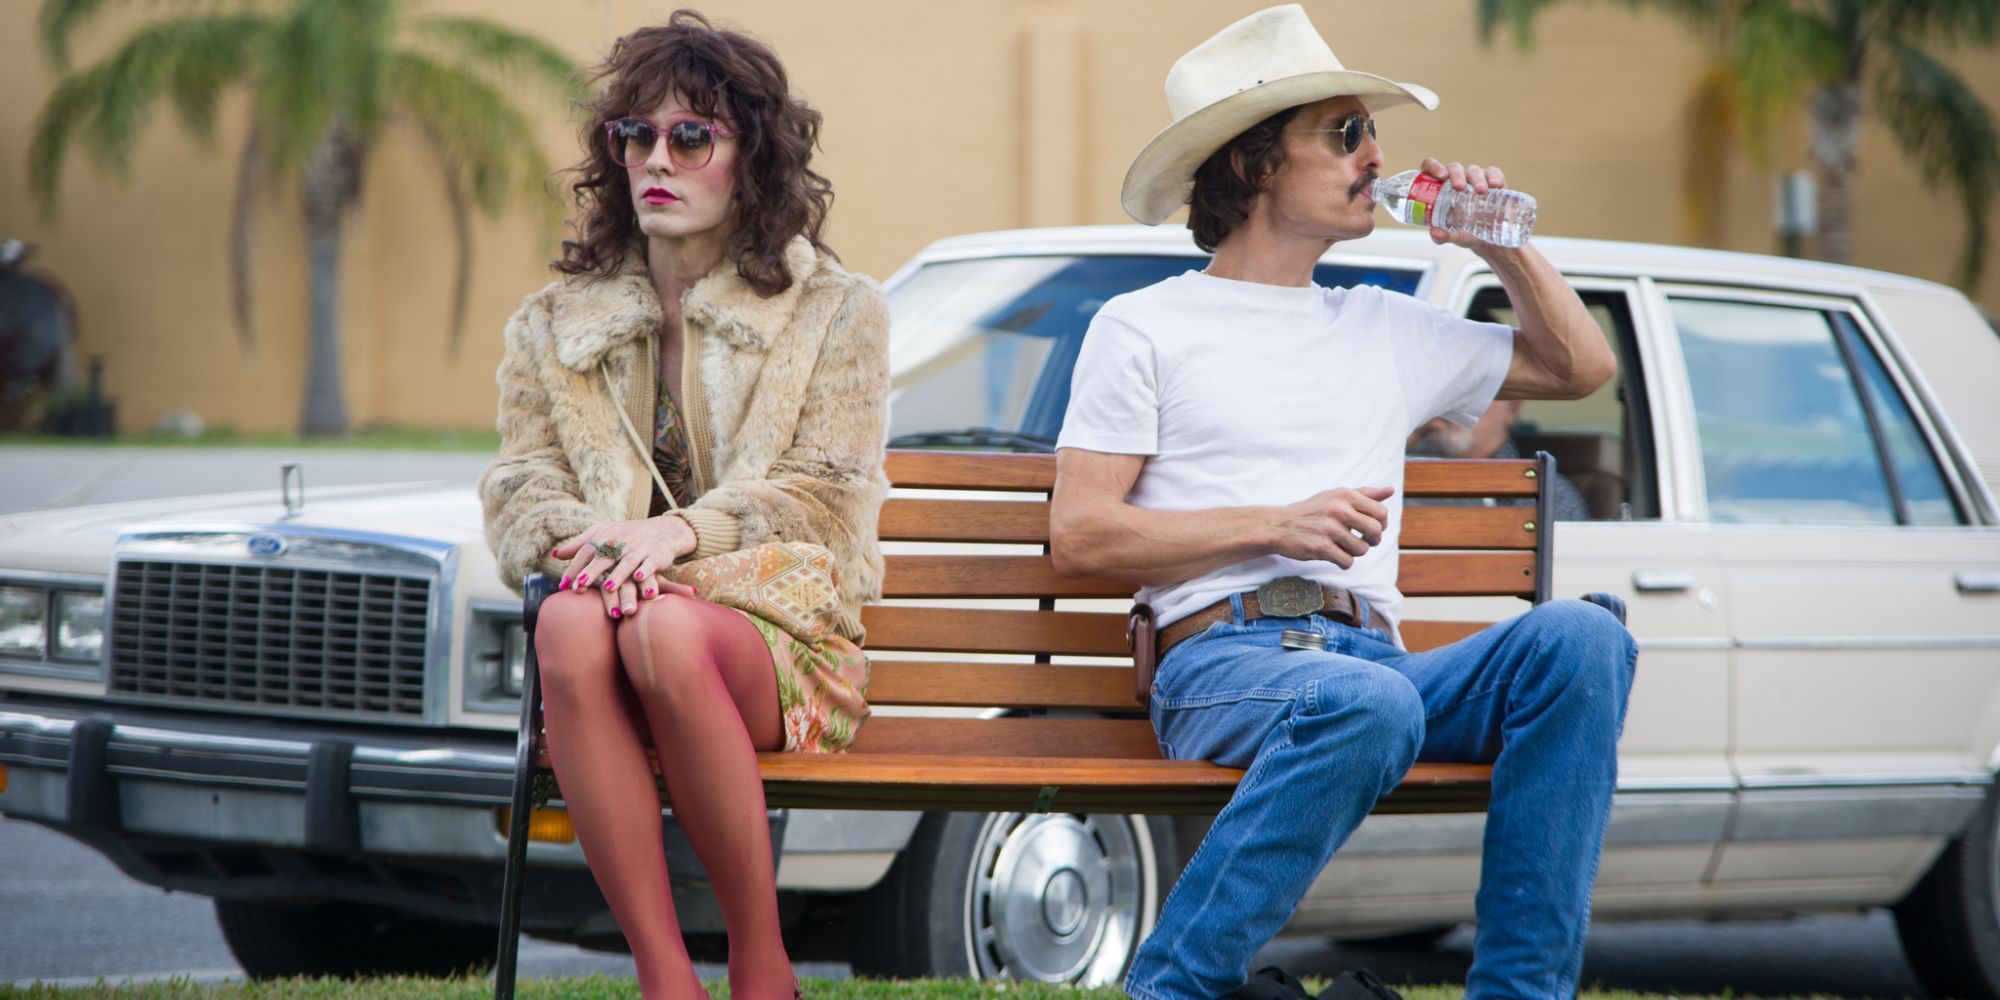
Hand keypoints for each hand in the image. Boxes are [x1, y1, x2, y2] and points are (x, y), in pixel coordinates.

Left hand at [552, 517, 698, 618]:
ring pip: (627, 562)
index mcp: (607, 535)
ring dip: (618, 575)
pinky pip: (651, 563)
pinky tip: (639, 579)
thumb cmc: (629, 536)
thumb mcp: (605, 534)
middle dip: (592, 572)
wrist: (666, 530)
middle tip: (579, 587)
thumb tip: (555, 554)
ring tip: (607, 587)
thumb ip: (580, 544)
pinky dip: (646, 571)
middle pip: (604, 557)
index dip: (575, 568)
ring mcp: (641, 547)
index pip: (587, 552)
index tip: (563, 586)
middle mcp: (622, 540)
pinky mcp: (658, 554)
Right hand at [1270, 486, 1395, 568]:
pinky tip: (1333, 555)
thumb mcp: (1335, 496)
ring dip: (1355, 552)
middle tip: (1362, 541)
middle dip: (1373, 540)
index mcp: (1345, 495)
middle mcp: (1339, 510)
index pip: (1381, 513)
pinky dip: (1343, 562)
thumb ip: (1364, 494)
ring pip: (1362, 549)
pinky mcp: (1321, 548)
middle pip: (1375, 531)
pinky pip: (1347, 562)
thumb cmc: (1311, 511)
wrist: (1278, 525)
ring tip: (1343, 547)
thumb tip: (1390, 490)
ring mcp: (1330, 529)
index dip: (1381, 525)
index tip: (1371, 529)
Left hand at [1419, 157, 1509, 251]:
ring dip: (1476, 178)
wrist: (1490, 239)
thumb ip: (1444, 236)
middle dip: (1456, 175)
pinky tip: (1496, 185)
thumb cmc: (1465, 233)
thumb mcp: (1455, 236)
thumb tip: (1434, 232)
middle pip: (1454, 168)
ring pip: (1473, 170)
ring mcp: (1475, 179)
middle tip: (1459, 187)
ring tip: (1481, 191)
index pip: (1431, 168)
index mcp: (1440, 188)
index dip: (1433, 166)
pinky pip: (1493, 172)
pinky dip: (1495, 176)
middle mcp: (1457, 180)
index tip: (1440, 176)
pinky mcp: (1492, 181)